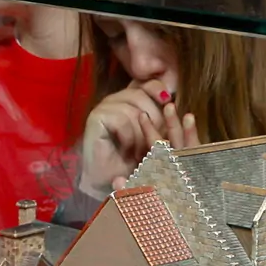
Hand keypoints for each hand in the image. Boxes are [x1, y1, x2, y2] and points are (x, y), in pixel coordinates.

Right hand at [78, 84, 197, 197]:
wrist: (107, 182)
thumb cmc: (132, 163)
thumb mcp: (153, 141)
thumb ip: (159, 120)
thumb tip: (169, 98)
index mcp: (130, 101)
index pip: (145, 84)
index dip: (157, 88)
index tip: (167, 100)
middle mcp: (116, 100)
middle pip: (141, 94)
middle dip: (155, 119)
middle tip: (155, 144)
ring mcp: (104, 108)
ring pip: (134, 109)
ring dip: (141, 135)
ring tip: (140, 152)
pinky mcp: (96, 118)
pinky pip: (122, 119)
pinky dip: (129, 138)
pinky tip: (127, 150)